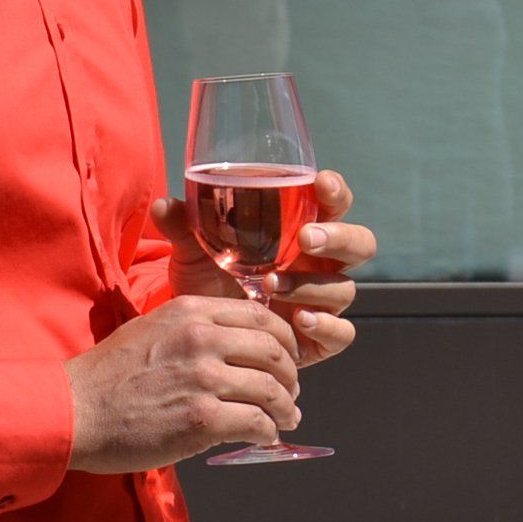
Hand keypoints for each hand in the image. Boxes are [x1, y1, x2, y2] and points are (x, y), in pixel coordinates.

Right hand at [67, 297, 305, 470]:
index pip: (260, 316)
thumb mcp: (152, 328)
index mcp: (192, 312)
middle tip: (291, 392)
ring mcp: (205, 378)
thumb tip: (231, 345)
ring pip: (272, 390)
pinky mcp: (203, 419)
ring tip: (287, 419)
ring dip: (286, 408)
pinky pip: (257, 423)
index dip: (284, 338)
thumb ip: (194, 328)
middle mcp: (203, 338)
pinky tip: (265, 437)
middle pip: (273, 352)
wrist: (75, 411)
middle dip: (290, 375)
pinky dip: (268, 432)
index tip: (287, 356)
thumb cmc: (107, 375)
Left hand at [157, 168, 375, 364]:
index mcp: (301, 233)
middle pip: (360, 244)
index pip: (334, 204)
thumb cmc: (210, 284)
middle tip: (307, 238)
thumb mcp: (194, 254)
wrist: (207, 339)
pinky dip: (325, 324)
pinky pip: (342, 332)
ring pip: (345, 287)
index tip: (320, 183)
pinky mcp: (320, 338)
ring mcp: (323, 302)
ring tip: (272, 285)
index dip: (335, 192)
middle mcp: (320, 265)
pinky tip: (299, 319)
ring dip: (312, 284)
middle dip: (339, 237)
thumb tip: (163, 203)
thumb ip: (182, 228)